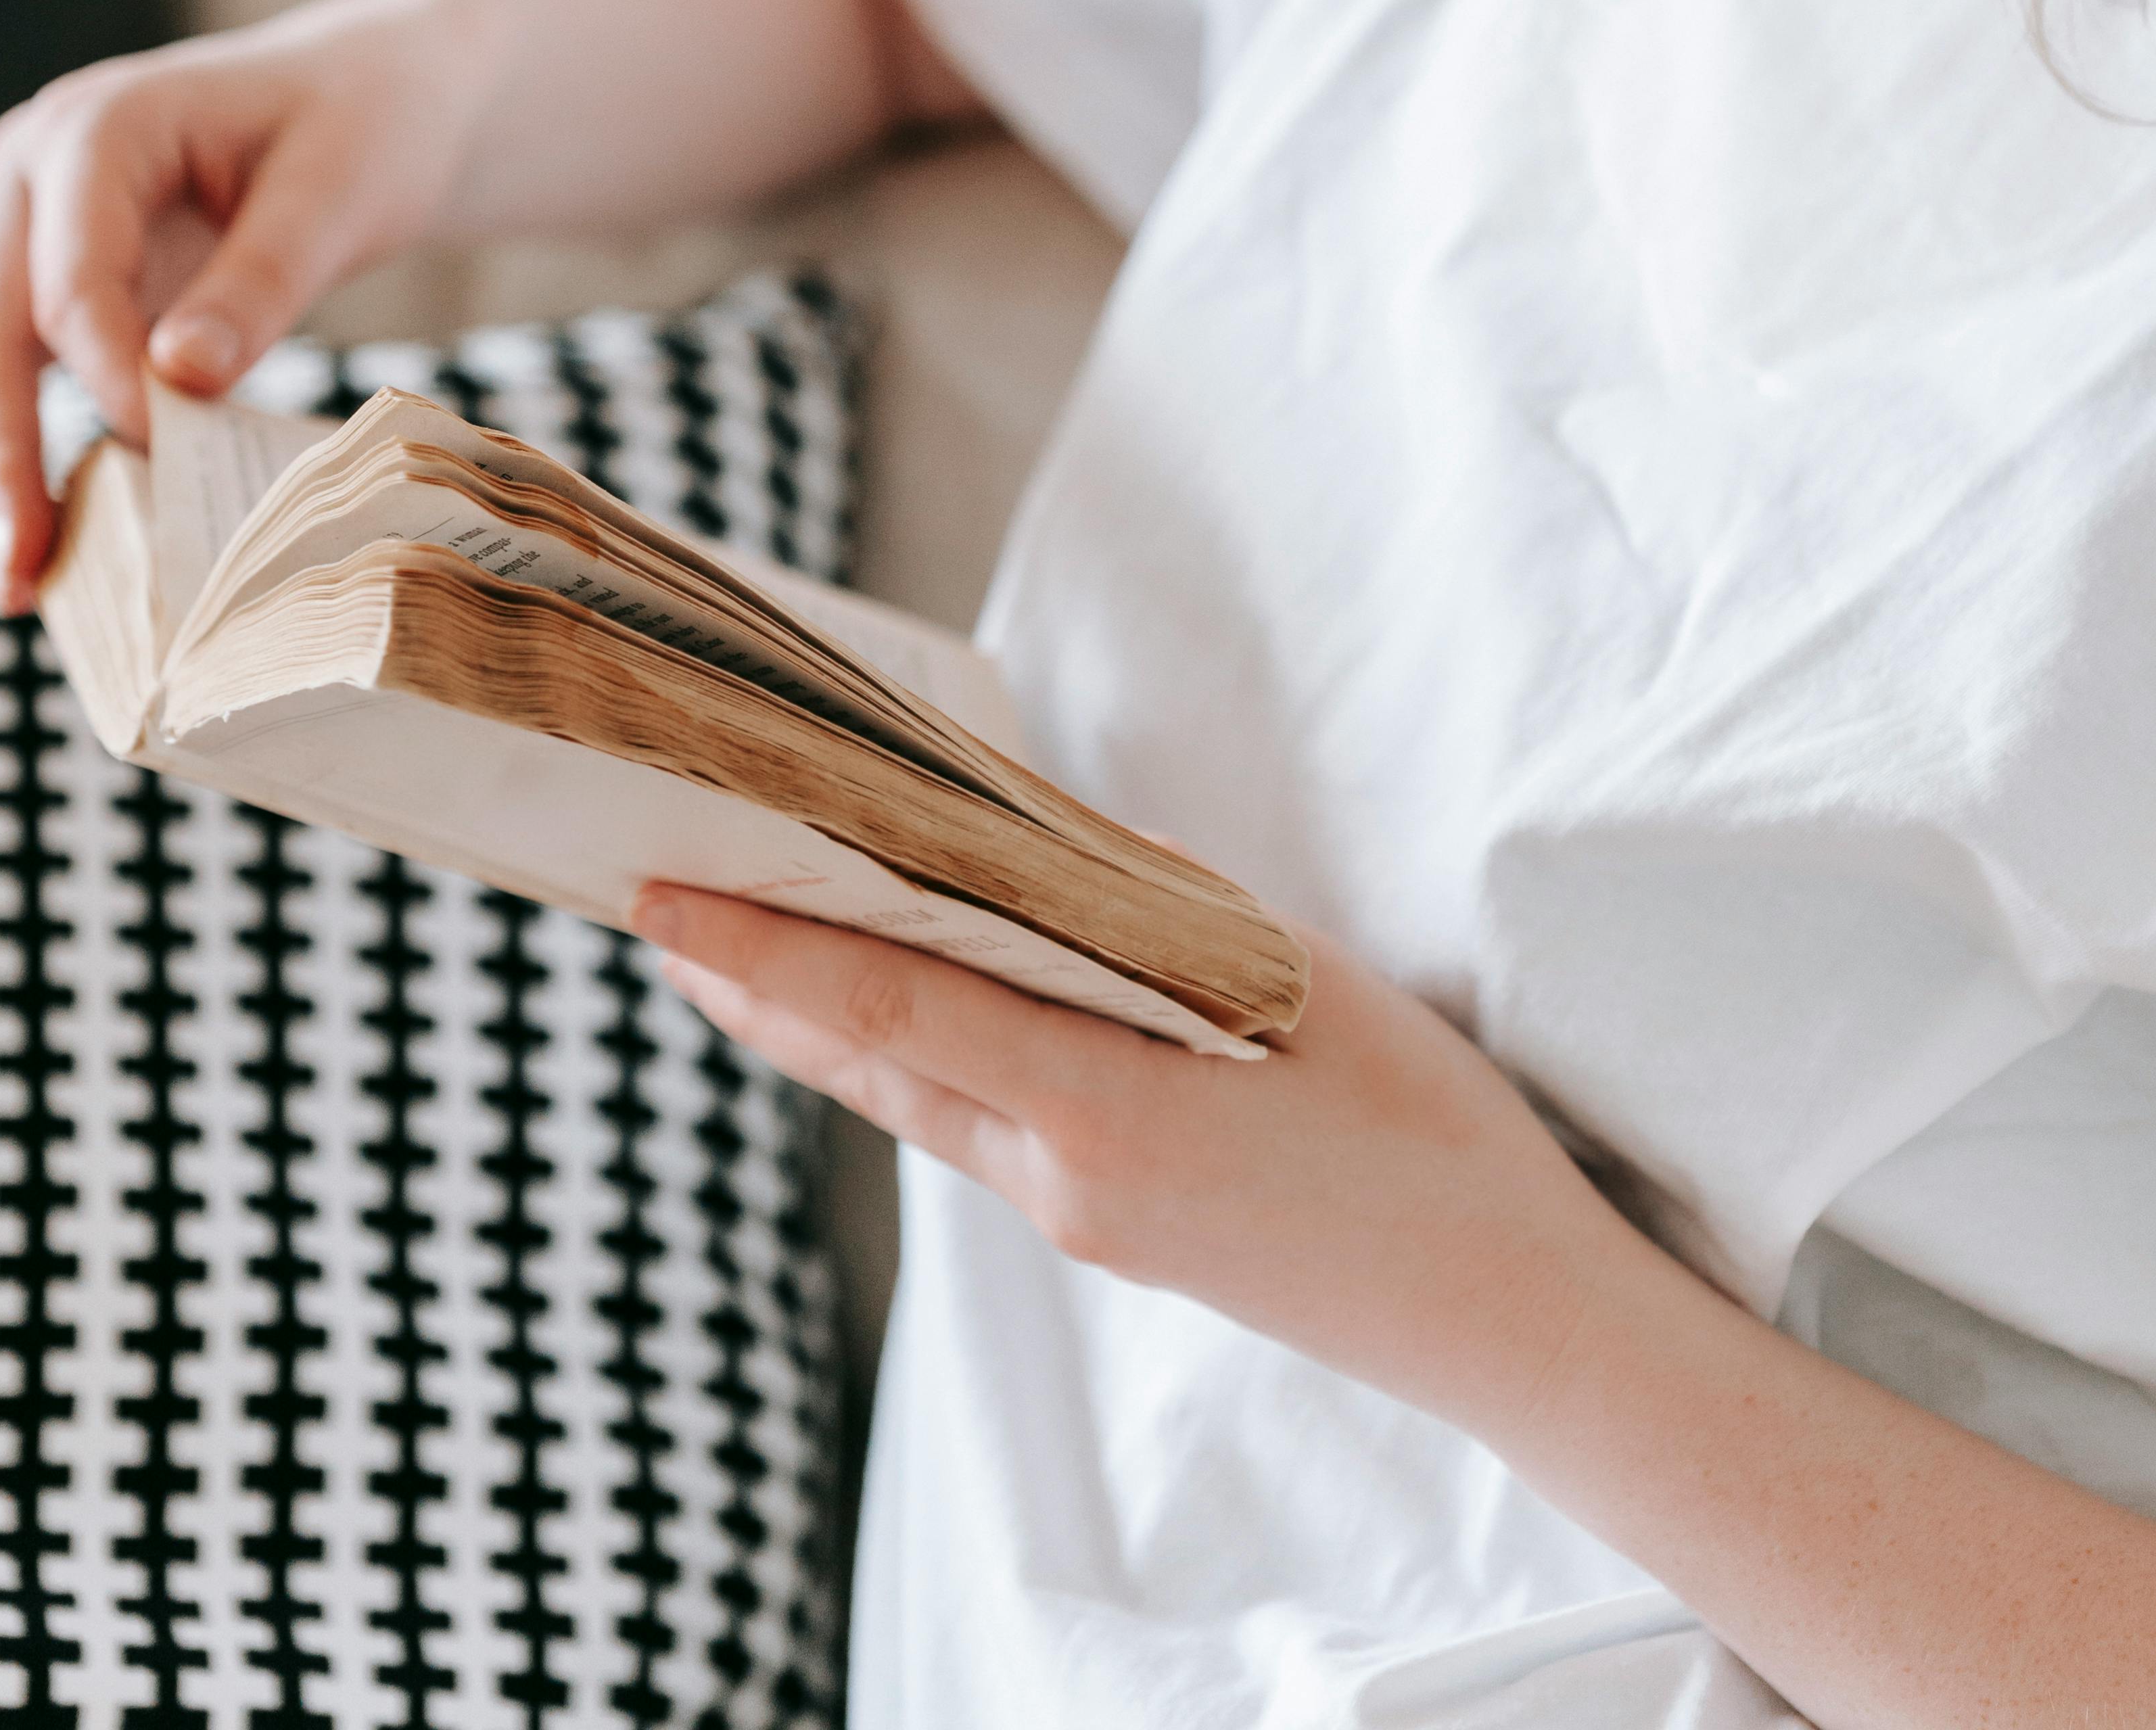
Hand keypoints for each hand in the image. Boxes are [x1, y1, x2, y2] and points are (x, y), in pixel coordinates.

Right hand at [0, 10, 469, 612]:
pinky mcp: (48, 280)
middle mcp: (36, 171)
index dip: (104, 378)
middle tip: (23, 569)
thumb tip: (178, 385)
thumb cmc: (369, 124)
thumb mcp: (340, 192)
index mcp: (99, 126)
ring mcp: (30, 225)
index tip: (162, 453)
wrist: (378, 93)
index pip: (69, 279)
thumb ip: (260, 281)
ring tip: (18, 583)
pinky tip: (37, 539)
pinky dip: (8, 455)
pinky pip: (4, 376)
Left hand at [634, 891, 1637, 1435]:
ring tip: (732, 950)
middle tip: (658, 897)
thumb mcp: (1298, 983)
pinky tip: (893, 1009)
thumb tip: (1047, 841)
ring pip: (917, 1095)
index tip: (661, 899)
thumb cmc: (1423, 1134)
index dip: (764, 948)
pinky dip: (912, 1056)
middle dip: (757, 979)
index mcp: (1100, 1111)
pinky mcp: (1114, 1228)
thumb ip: (1163, 910)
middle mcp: (1062, 1177)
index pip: (889, 1005)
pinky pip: (982, 1123)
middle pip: (873, 1057)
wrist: (1497, 1313)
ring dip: (819, 1021)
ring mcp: (1081, 1215)